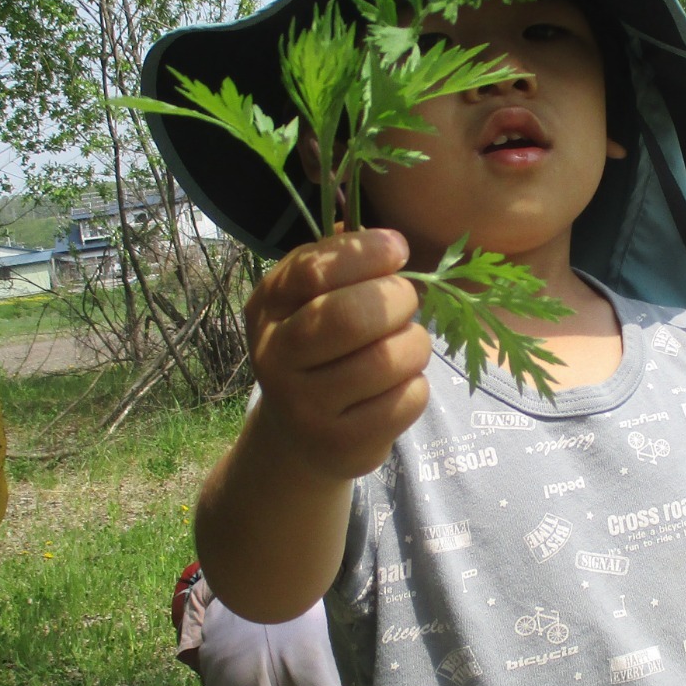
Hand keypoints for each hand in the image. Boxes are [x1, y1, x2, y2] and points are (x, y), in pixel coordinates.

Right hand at [244, 227, 433, 478]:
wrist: (301, 433)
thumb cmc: (320, 347)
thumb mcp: (312, 298)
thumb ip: (340, 261)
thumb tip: (386, 240)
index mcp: (268, 308)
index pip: (313, 271)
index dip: (366, 254)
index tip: (399, 249)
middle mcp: (275, 357)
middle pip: (350, 318)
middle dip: (398, 299)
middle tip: (407, 301)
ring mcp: (304, 407)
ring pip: (388, 360)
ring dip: (415, 343)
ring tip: (407, 344)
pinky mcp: (340, 445)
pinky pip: (405, 401)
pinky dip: (417, 385)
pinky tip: (400, 384)